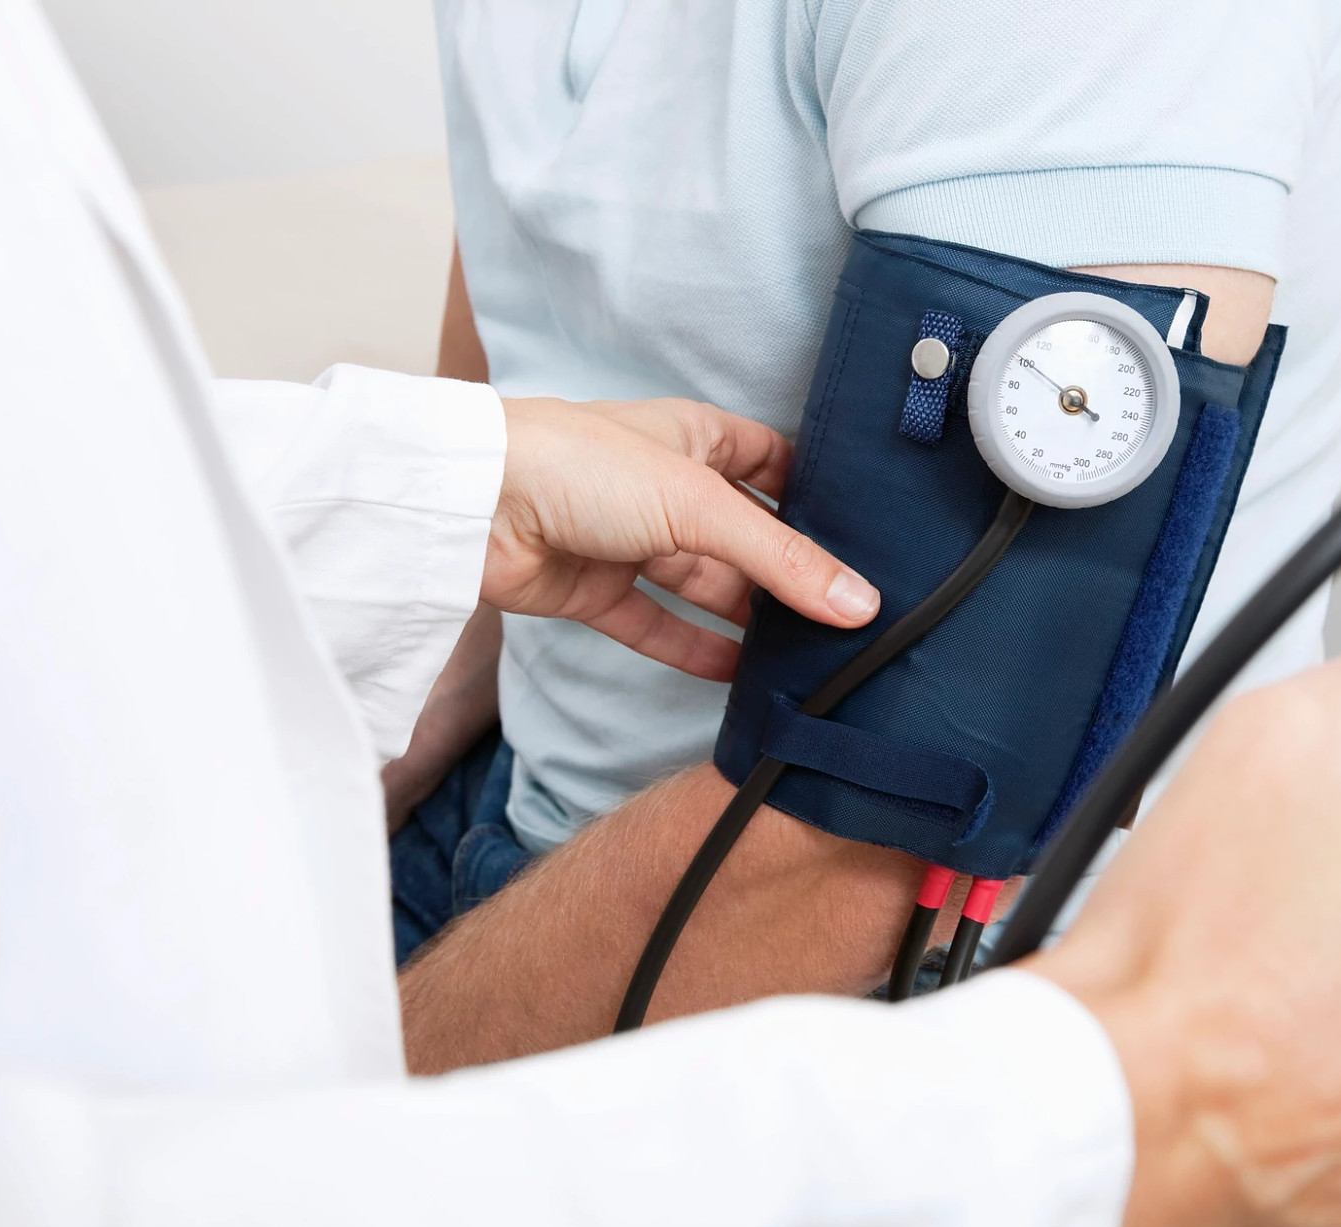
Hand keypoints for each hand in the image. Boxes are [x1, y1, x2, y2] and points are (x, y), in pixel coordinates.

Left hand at [484, 397, 879, 679]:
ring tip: (805, 653)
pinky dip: (694, 649)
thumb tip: (857, 603)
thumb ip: (781, 560)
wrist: (475, 505)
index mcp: (694, 437)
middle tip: (845, 614)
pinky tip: (739, 675)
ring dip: (746, 617)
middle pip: (743, 534)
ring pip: (703, 584)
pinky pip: (657, 625)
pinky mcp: (595, 589)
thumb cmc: (578, 465)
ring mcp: (629, 539)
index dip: (813, 496)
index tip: (865, 539)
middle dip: (786, 572)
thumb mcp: (700, 504)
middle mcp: (665, 486)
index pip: (772, 462)